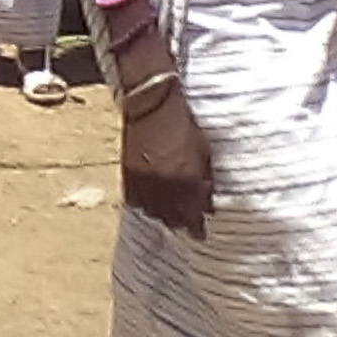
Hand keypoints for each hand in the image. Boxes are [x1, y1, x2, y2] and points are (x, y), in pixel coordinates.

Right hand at [120, 85, 212, 237]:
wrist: (152, 103)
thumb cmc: (183, 123)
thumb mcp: (204, 151)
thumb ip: (206, 180)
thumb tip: (208, 205)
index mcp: (187, 179)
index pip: (192, 215)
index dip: (196, 228)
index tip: (201, 234)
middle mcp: (164, 184)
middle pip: (172, 217)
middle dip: (181, 222)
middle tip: (187, 224)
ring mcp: (143, 180)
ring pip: (152, 211)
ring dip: (162, 215)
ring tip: (169, 214)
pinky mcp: (127, 173)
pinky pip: (135, 200)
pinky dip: (143, 204)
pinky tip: (150, 202)